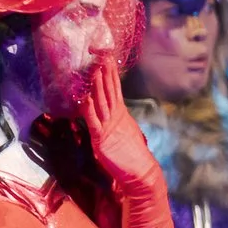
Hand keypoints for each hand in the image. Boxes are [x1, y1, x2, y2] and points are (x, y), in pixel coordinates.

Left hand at [80, 58, 157, 187]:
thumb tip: (109, 112)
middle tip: (101, 55)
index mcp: (120, 114)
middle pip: (108, 90)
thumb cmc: (131, 156)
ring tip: (94, 68)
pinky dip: (89, 109)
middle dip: (104, 72)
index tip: (107, 57)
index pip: (114, 89)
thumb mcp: (122, 133)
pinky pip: (93, 121)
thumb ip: (115, 121)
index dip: (110, 73)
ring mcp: (109, 126)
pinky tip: (86, 97)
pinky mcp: (102, 139)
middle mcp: (115, 116)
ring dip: (98, 85)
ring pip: (102, 102)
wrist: (141, 173)